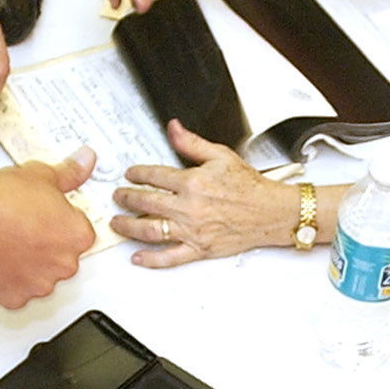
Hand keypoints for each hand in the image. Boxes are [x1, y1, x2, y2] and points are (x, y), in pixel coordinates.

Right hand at [0, 152, 96, 307]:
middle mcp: (65, 265)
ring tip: (8, 243)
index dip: (59, 222)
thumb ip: (70, 173)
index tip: (44, 216)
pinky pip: (17, 291)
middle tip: (23, 229)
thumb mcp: (40, 175)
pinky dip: (8, 280)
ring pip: (40, 276)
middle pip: (62, 257)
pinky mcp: (15, 298)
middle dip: (46, 246)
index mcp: (78, 235)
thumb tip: (86, 161)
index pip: (79, 232)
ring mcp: (40, 285)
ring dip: (29, 265)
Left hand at [110, 119, 292, 266]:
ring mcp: (192, 230)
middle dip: (126, 198)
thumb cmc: (251, 187)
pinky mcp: (199, 249)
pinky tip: (137, 257)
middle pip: (146, 202)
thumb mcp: (220, 156)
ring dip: (128, 227)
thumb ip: (192, 143)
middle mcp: (189, 207)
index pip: (154, 176)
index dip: (136, 173)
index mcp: (193, 182)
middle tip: (119, 196)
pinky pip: (170, 257)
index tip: (130, 174)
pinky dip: (151, 259)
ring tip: (117, 223)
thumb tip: (173, 129)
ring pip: (150, 230)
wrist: (271, 212)